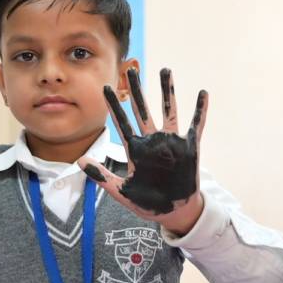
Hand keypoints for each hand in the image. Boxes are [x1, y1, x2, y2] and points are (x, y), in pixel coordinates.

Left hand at [82, 66, 205, 229]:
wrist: (173, 213)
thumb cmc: (148, 203)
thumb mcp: (121, 191)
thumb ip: (102, 176)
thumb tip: (80, 161)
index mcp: (136, 149)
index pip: (122, 122)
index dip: (113, 105)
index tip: (105, 87)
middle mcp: (152, 141)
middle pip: (142, 109)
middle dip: (136, 90)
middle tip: (130, 70)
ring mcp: (171, 142)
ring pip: (168, 109)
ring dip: (167, 90)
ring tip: (165, 70)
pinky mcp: (189, 147)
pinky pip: (196, 125)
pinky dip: (200, 110)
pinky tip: (203, 93)